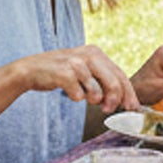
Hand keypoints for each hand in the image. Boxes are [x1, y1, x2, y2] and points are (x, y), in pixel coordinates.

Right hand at [14, 47, 138, 113]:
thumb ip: (103, 81)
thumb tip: (123, 101)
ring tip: (81, 94)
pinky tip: (67, 91)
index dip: (128, 93)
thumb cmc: (61, 73)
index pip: (120, 74)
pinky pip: (79, 95)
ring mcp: (76, 63)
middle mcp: (88, 54)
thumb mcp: (85, 71)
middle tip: (109, 110)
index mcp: (96, 52)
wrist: (30, 70)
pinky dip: (75, 97)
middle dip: (115, 101)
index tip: (133, 108)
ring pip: (96, 92)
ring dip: (91, 100)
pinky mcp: (64, 73)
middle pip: (114, 83)